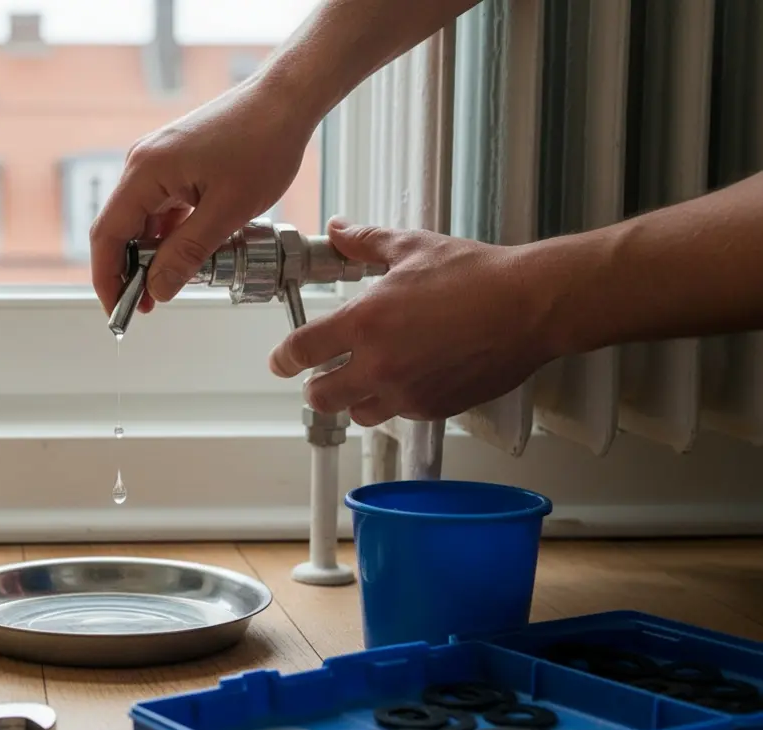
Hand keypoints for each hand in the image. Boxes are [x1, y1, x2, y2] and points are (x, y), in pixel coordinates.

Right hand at [89, 78, 316, 314]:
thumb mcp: (227, 212)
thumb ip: (187, 254)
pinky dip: (169, 235)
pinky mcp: (175, 163)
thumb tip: (158, 288)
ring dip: (152, 255)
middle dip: (130, 272)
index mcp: (146, 171)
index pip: (108, 235)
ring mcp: (158, 161)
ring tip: (171, 285)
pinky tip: (188, 254)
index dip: (108, 279)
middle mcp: (143, 163)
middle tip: (147, 306)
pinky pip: (162, 207)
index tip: (118, 310)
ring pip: (143, 220)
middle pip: (120, 229)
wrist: (286, 100)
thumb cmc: (263, 141)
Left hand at [268, 218, 566, 425]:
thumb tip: (340, 231)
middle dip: (315, 386)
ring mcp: (407, 392)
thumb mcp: (413, 248)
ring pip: (357, 414)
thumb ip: (366, 242)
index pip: (302, 351)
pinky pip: (398, 415)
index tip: (281, 361)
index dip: (284, 358)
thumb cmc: (477, 276)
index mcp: (365, 323)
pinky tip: (406, 379)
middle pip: (320, 397)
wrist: (531, 306)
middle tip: (322, 373)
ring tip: (364, 379)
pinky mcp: (434, 408)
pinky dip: (393, 402)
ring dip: (353, 399)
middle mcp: (380, 365)